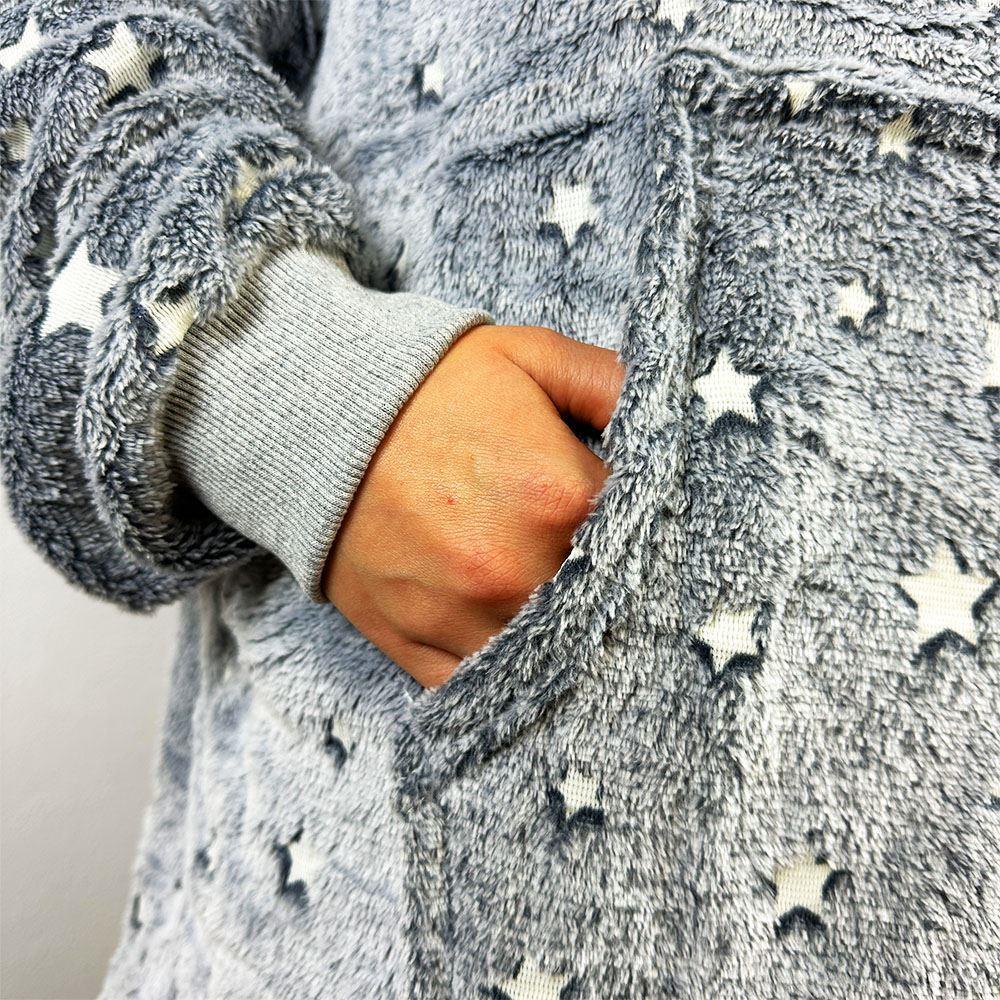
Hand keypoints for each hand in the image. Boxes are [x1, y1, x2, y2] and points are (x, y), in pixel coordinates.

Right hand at [321, 324, 624, 687]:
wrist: (317, 422)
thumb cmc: (428, 389)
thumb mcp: (527, 356)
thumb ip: (609, 381)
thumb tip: (670, 414)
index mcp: (560, 497)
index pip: (646, 532)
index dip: (647, 528)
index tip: (636, 523)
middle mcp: (519, 571)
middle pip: (604, 601)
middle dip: (608, 583)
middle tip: (596, 561)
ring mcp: (467, 620)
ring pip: (552, 652)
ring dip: (562, 632)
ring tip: (551, 597)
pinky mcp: (421, 649)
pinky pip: (487, 684)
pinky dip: (505, 668)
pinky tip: (511, 637)